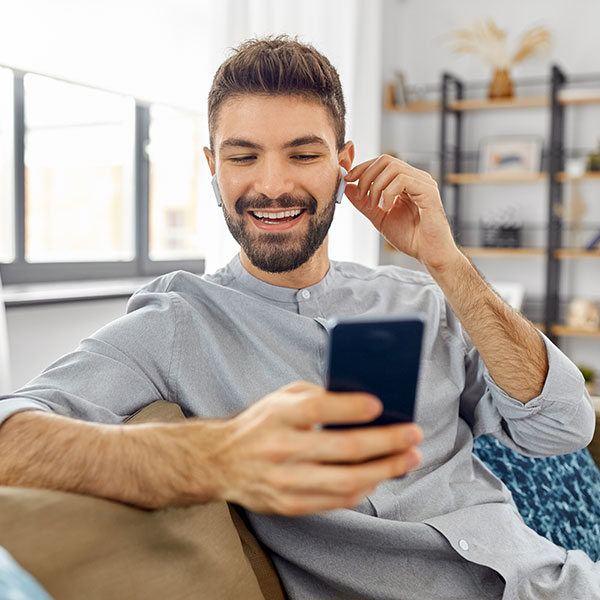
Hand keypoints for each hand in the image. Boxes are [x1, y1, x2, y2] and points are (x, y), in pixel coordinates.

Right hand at [212, 381, 422, 515]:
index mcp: (279, 415)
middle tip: (414, 436)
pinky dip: (364, 488)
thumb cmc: (260, 424)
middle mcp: (281, 448)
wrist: (220, 462)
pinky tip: (379, 476)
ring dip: (386, 470)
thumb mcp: (282, 398)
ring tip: (408, 459)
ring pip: (348, 481)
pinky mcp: (290, 504)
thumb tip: (365, 405)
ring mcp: (286, 481)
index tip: (381, 405)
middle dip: (388, 443)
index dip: (353, 408)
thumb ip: (319, 396)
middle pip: (345, 448)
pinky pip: (337, 500)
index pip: (320, 407)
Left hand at [344, 155, 459, 272]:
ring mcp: (423, 183)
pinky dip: (388, 193)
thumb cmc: (410, 238)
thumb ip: (364, 203)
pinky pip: (403, 180)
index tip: (348, 180)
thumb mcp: (379, 218)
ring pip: (393, 167)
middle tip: (360, 196)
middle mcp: (416, 178)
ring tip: (375, 205)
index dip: (362, 168)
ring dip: (376, 186)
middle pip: (386, 160)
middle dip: (366, 175)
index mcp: (406, 182)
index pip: (382, 163)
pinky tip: (387, 207)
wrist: (429, 254)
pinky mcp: (429, 191)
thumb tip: (347, 187)